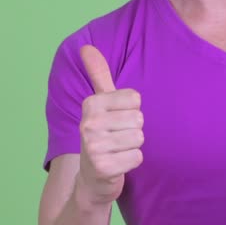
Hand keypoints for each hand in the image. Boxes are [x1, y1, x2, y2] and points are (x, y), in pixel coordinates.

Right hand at [76, 45, 143, 205]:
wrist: (92, 178)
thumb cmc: (102, 135)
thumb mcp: (99, 104)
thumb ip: (98, 75)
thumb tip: (86, 47)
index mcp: (90, 104)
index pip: (135, 99)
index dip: (130, 111)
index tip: (116, 120)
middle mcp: (88, 123)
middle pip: (139, 119)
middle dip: (133, 131)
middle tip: (117, 138)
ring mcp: (93, 146)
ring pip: (139, 138)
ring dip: (132, 147)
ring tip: (117, 150)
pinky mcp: (103, 167)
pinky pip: (137, 157)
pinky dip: (131, 162)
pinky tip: (118, 164)